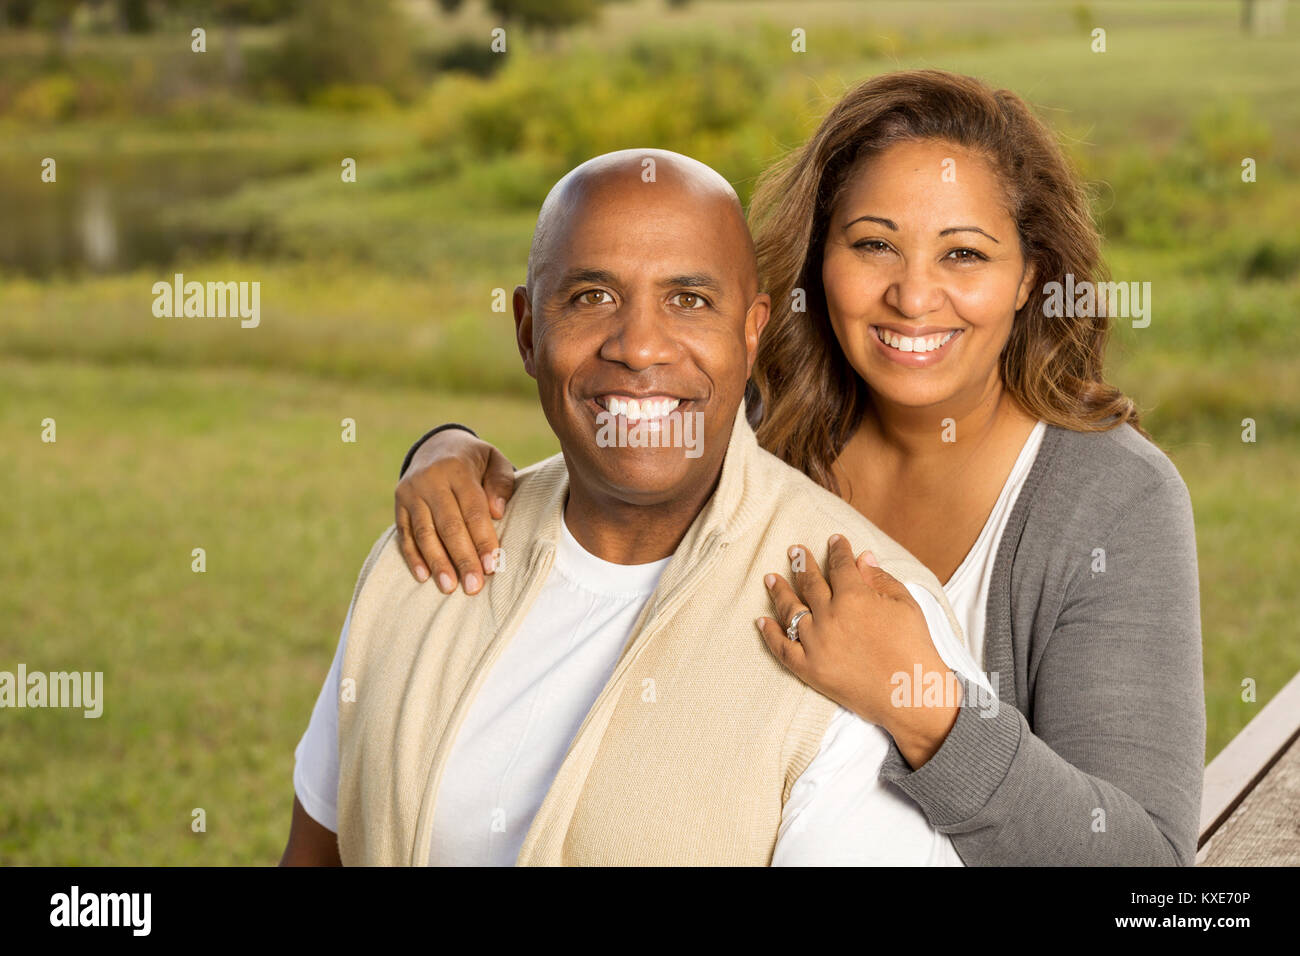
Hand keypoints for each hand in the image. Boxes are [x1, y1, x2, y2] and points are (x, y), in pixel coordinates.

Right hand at [394, 428, 515, 592]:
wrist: (437, 445)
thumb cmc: (474, 460)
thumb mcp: (494, 460)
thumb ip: (501, 483)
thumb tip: (497, 512)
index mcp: (457, 468)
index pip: (472, 509)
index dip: (482, 539)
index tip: (491, 566)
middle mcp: (430, 479)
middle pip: (448, 525)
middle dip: (462, 558)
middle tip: (473, 587)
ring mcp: (411, 492)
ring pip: (424, 532)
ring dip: (437, 562)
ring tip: (449, 587)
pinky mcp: (398, 503)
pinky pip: (404, 533)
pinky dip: (413, 556)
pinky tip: (423, 576)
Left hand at [755, 534, 960, 768]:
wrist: (911, 694)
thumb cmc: (914, 648)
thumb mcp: (905, 604)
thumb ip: (880, 578)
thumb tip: (862, 557)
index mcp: (853, 596)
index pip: (840, 565)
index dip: (837, 550)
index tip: (834, 540)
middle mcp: (829, 616)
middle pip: (810, 582)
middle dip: (802, 563)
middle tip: (795, 551)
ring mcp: (815, 643)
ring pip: (790, 610)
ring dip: (779, 591)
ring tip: (771, 578)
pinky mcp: (808, 668)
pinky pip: (781, 647)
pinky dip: (769, 633)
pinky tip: (761, 620)